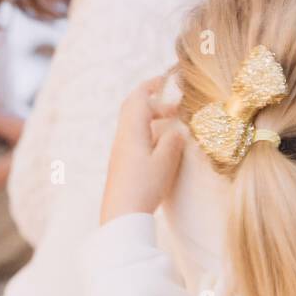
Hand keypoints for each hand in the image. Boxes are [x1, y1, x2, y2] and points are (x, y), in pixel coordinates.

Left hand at [99, 76, 185, 224]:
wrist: (121, 215)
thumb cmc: (144, 187)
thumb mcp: (166, 161)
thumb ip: (173, 141)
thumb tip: (176, 131)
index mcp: (132, 132)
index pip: (138, 98)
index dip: (151, 85)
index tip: (166, 80)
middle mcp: (122, 138)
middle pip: (133, 109)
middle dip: (153, 102)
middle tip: (175, 107)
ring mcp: (120, 151)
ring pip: (134, 125)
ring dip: (152, 119)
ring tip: (172, 127)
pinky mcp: (121, 164)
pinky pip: (134, 138)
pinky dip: (149, 133)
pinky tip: (161, 146)